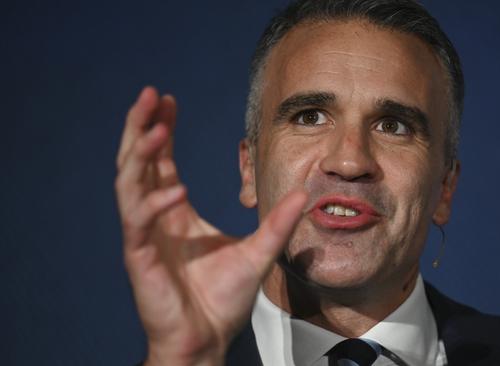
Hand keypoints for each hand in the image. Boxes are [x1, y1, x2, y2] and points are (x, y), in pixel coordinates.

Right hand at [115, 87, 306, 365]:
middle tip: (149, 93)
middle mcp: (154, 217)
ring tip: (156, 127)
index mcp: (175, 212)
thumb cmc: (223, 299)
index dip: (163, 129)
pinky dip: (154, 204)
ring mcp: (144, 236)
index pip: (161, 161)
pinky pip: (138, 222)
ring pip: (128, 183)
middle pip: (138, 161)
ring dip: (139, 154)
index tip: (169, 100)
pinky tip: (176, 191)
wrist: (207, 339)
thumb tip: (306, 193)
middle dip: (140, 126)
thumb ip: (279, 223)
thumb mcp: (259, 252)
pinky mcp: (139, 257)